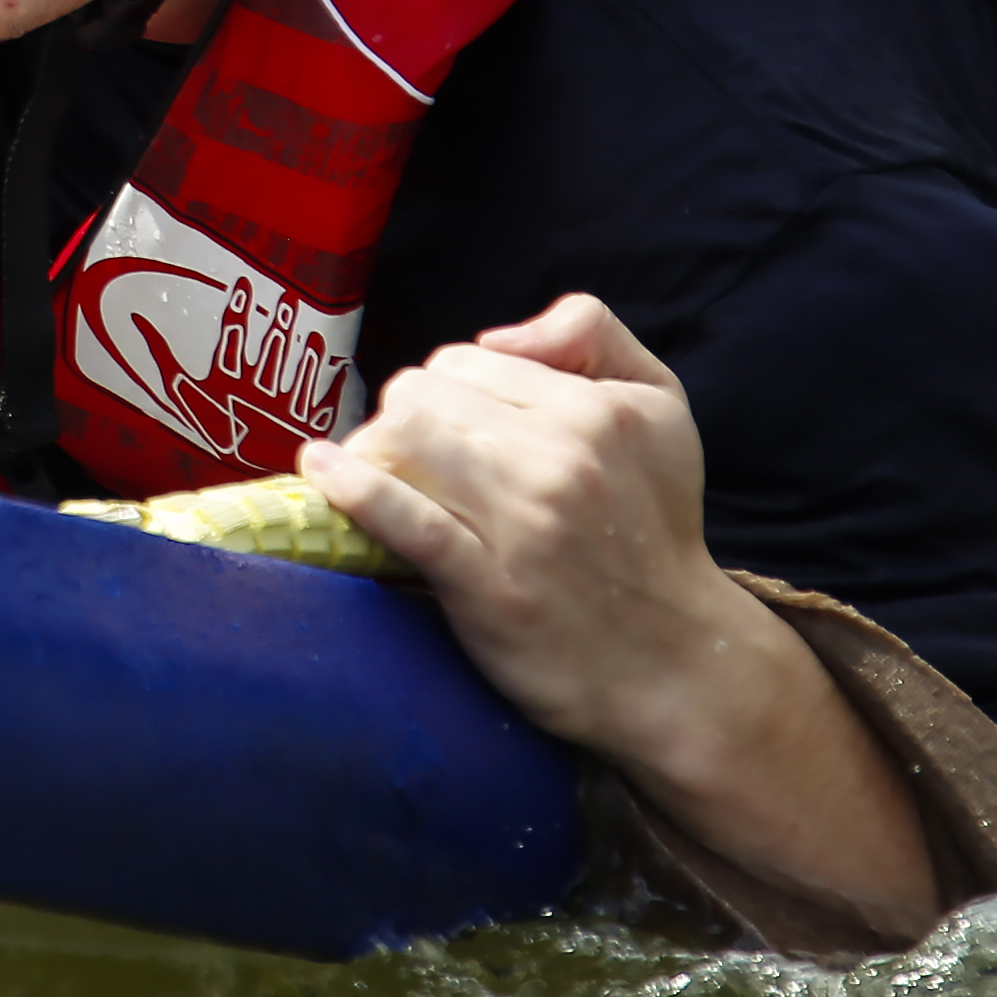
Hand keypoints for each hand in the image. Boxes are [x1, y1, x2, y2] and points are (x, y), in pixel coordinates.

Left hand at [298, 293, 939, 932]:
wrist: (675, 663)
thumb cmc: (655, 529)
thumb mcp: (660, 409)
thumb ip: (590, 333)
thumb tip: (494, 337)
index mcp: (598, 410)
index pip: (466, 361)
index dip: (446, 391)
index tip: (450, 428)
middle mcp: (562, 458)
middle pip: (423, 396)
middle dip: (404, 418)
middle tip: (412, 459)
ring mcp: (524, 523)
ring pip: (403, 440)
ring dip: (375, 452)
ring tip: (382, 477)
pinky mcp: (489, 585)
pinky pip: (401, 517)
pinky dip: (348, 487)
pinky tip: (320, 469)